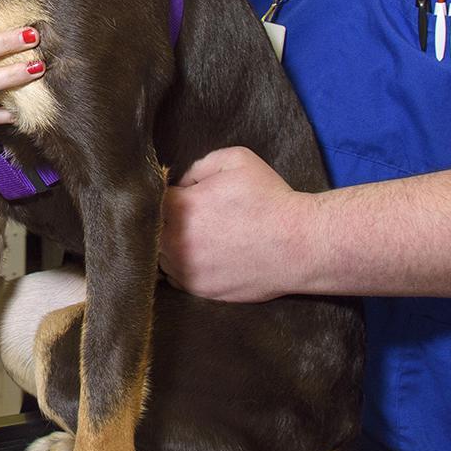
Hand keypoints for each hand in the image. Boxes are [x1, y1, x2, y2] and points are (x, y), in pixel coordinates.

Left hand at [160, 147, 308, 301]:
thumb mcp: (236, 160)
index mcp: (180, 206)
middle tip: (189, 218)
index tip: (180, 196)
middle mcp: (175, 241)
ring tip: (196, 238)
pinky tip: (203, 257)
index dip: (167, 195)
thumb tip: (182, 182)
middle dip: (164, 222)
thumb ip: (198, 165)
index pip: (153, 199)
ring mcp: (186, 269)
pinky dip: (183, 268)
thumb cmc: (270, 199)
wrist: (298, 244)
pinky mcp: (199, 290)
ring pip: (160, 256)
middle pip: (152, 230)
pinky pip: (175, 278)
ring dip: (170, 246)